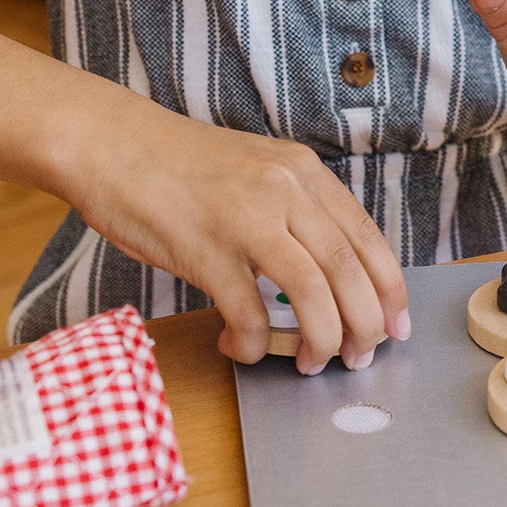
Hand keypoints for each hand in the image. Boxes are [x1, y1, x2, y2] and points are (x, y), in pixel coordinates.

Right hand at [70, 100, 409, 374]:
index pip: (367, 238)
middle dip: (364, 327)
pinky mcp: (205, 248)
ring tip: (309, 363)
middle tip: (358, 358)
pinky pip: (247, 313)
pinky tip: (240, 347)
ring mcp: (246, 217)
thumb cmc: (177, 165)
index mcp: (302, 172)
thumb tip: (324, 273)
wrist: (111, 144)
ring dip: (321, 341)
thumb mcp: (254, 171)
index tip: (395, 325)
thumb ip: (291, 210)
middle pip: (350, 272)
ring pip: (314, 294)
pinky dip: (251, 343)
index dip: (390, 290)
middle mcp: (285, 189)